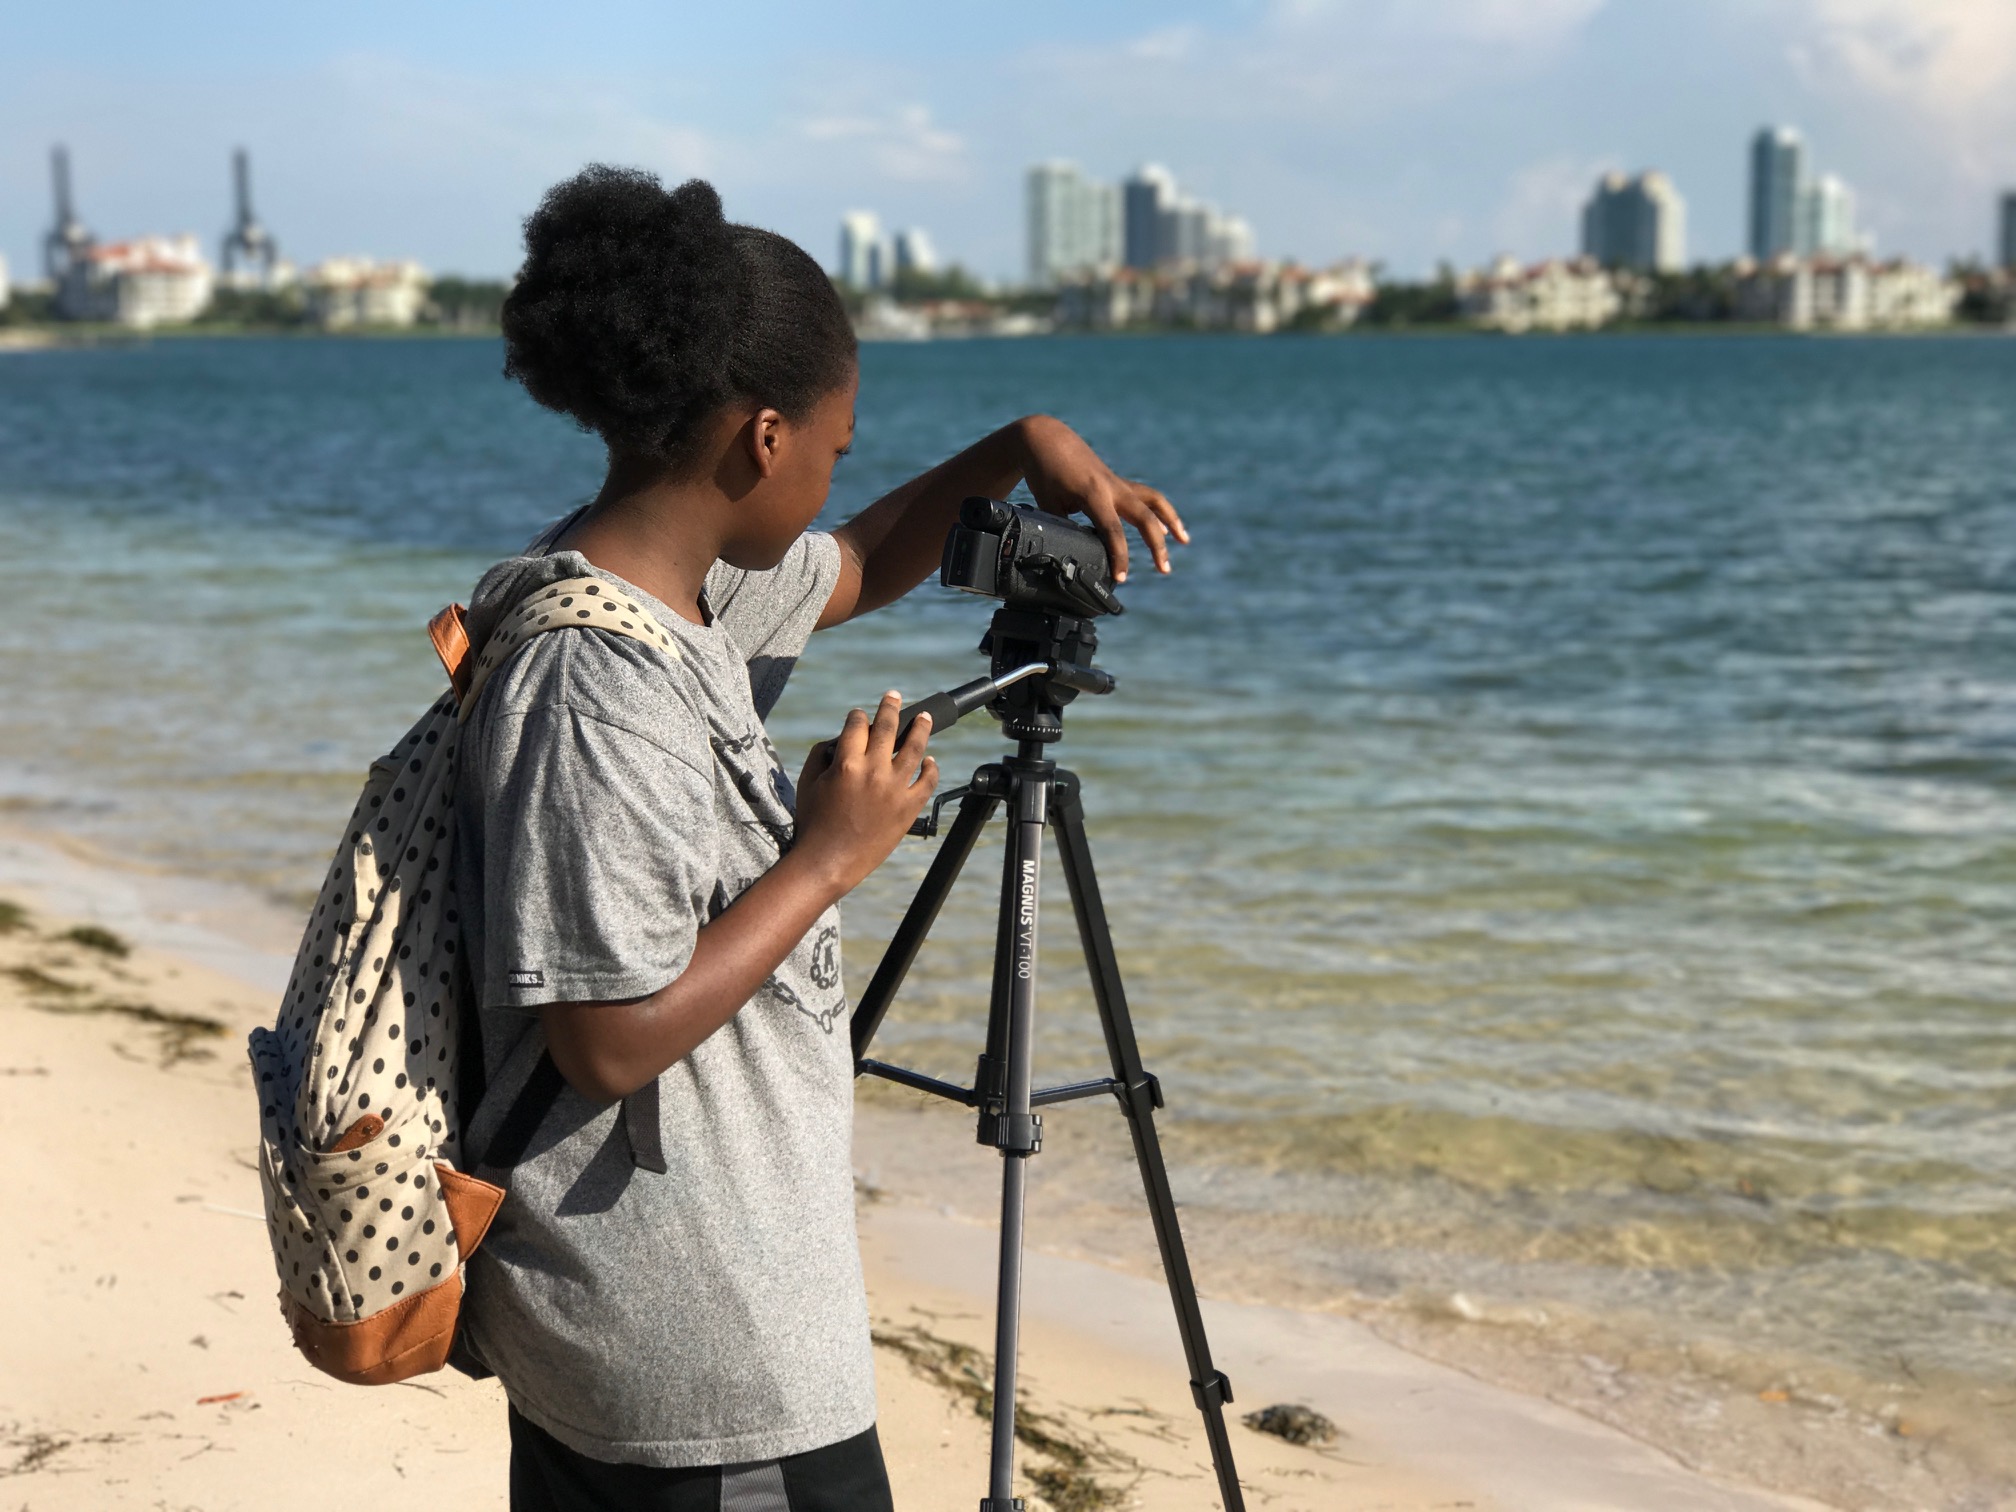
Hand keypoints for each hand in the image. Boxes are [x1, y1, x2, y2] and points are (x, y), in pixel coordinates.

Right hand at [793, 692, 938, 895]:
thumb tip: (837, 741)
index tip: (859, 715)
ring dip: (920, 728)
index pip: (857, 725)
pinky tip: (929, 760)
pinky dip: (930, 768)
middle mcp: (873, 771)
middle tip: (894, 696)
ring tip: (924, 718)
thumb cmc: (813, 823)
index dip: (857, 717)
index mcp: (846, 763)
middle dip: (891, 707)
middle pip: (887, 727)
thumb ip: (820, 756)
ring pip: (914, 749)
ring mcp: (894, 789)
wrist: (828, 861)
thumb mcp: (807, 783)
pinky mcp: (908, 808)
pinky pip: (927, 782)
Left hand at [1017, 415, 1188, 583]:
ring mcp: (1118, 483)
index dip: (1119, 556)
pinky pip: (1145, 496)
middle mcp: (1112, 487)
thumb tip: (1069, 555)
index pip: (1112, 530)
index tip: (1121, 578)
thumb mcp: (1047, 504)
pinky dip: (1159, 511)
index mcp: (1094, 493)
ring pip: (1153, 501)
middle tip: (1164, 570)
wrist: (1047, 438)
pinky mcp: (1118, 482)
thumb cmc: (1045, 472)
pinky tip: (1165, 527)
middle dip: (1157, 544)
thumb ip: (1062, 529)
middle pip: (1145, 516)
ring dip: (1171, 520)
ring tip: (1184, 540)